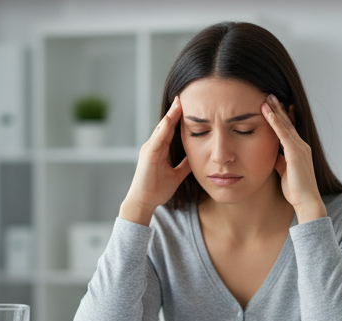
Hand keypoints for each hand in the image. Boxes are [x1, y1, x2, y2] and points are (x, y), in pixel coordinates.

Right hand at [120, 94, 192, 225]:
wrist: (144, 202)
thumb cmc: (156, 190)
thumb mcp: (176, 175)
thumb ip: (185, 165)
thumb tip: (197, 157)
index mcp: (159, 151)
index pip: (170, 130)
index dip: (178, 118)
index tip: (188, 106)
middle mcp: (153, 147)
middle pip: (166, 125)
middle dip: (174, 111)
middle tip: (183, 96)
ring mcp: (149, 149)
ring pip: (162, 128)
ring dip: (170, 114)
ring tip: (179, 101)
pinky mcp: (148, 154)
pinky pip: (158, 137)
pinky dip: (165, 126)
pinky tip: (172, 116)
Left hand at [261, 94, 326, 221]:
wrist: (306, 201)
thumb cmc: (295, 189)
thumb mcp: (284, 171)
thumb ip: (279, 160)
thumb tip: (271, 154)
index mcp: (298, 150)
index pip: (288, 129)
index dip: (281, 116)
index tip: (273, 105)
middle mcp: (301, 145)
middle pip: (288, 123)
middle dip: (278, 108)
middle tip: (269, 95)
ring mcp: (299, 148)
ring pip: (285, 125)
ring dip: (276, 110)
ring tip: (267, 98)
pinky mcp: (295, 153)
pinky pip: (283, 134)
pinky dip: (275, 122)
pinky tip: (268, 113)